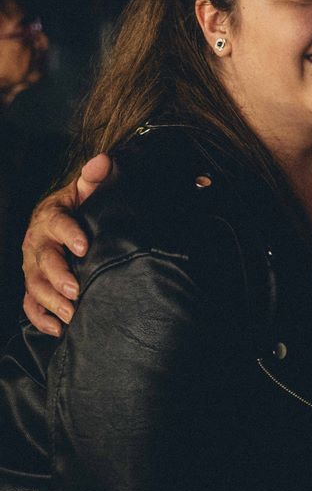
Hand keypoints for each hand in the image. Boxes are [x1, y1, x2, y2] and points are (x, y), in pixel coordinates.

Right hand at [22, 153, 112, 334]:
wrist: (64, 220)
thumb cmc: (80, 204)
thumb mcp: (88, 188)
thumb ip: (95, 176)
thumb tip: (102, 161)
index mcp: (51, 216)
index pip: (57, 223)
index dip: (69, 234)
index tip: (84, 246)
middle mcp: (37, 242)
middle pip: (42, 261)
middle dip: (58, 276)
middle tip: (76, 290)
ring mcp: (32, 266)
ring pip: (35, 286)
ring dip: (51, 302)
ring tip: (72, 314)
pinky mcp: (34, 284)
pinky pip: (30, 304)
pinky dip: (41, 319)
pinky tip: (58, 329)